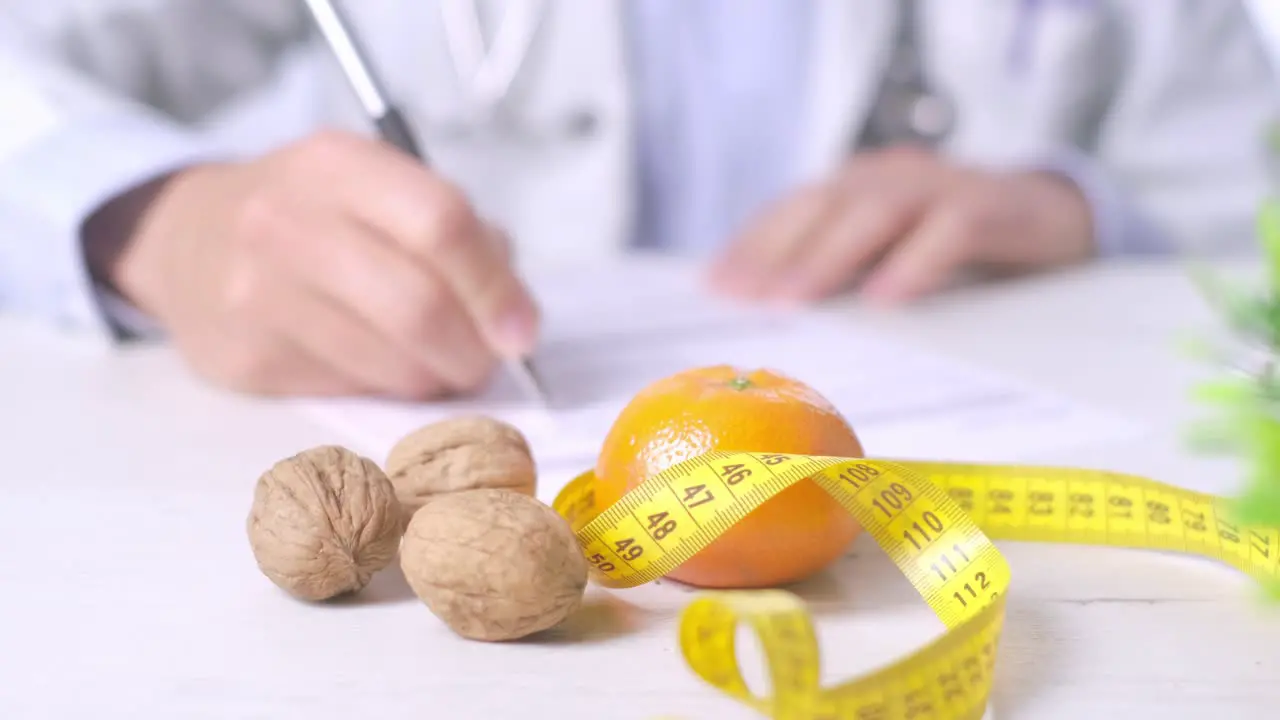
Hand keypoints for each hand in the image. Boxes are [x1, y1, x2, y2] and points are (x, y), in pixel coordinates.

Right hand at [89, 129, 537, 398]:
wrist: (185, 242)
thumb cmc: (310, 215)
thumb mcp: (374, 187)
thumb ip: (453, 232)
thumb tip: (511, 312)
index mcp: (337, 165)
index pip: (441, 222)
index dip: (495, 287)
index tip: (523, 330)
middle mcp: (288, 222)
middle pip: (418, 306)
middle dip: (473, 351)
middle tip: (486, 362)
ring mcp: (257, 294)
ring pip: (391, 364)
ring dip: (436, 378)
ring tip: (437, 362)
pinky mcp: (246, 359)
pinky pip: (351, 390)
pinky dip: (388, 389)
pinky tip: (379, 365)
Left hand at [707, 146, 1095, 303]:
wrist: (1058, 220)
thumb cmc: (958, 249)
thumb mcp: (894, 256)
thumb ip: (844, 274)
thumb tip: (774, 319)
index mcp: (862, 185)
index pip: (794, 207)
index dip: (752, 243)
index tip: (713, 286)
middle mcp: (894, 175)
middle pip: (824, 204)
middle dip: (777, 251)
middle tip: (743, 298)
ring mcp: (944, 186)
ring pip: (878, 211)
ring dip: (830, 255)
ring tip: (794, 299)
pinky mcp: (995, 207)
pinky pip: (951, 230)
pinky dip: (916, 262)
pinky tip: (886, 300)